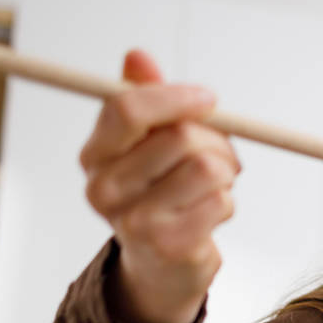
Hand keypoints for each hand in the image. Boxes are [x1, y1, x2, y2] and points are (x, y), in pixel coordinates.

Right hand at [79, 49, 240, 322]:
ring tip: (216, 185)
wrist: (161, 266)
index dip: (175, 96)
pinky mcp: (169, 245)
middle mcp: (104, 189)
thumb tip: (137, 56)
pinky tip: (210, 214)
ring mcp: (134, 221)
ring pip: (207, 168)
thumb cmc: (160, 194)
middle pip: (179, 137)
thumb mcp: (149, 143)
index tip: (208, 99)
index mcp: (94, 155)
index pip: (127, 109)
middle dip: (215, 141)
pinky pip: (221, 201)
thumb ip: (147, 100)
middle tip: (221, 155)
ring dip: (226, 173)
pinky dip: (227, 203)